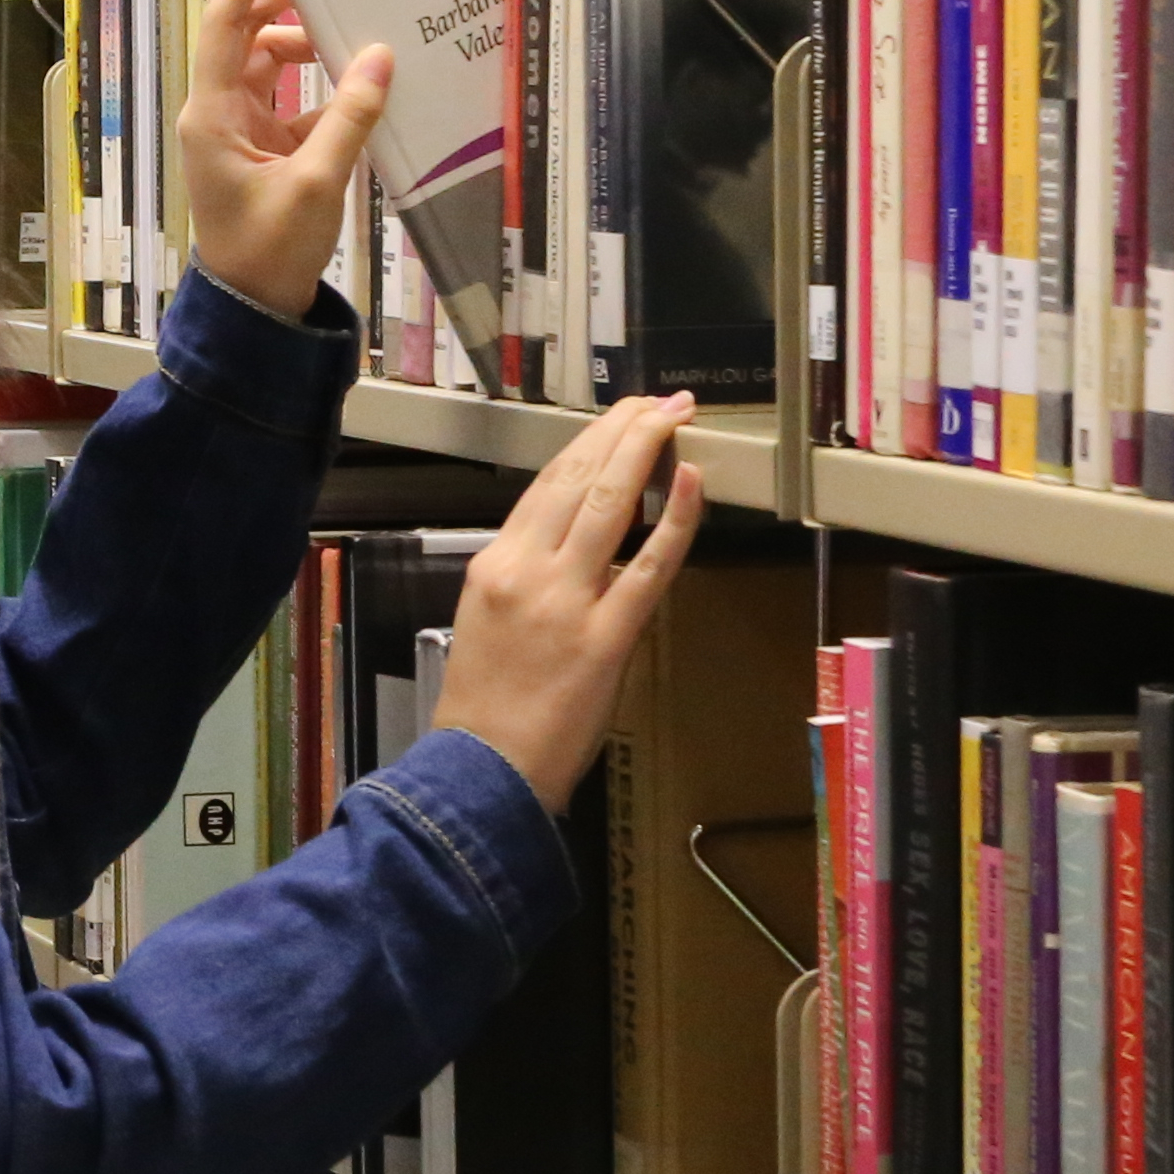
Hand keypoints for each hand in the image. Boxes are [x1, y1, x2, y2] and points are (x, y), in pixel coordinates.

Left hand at [176, 0, 389, 320]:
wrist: (256, 311)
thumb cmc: (272, 250)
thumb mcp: (317, 182)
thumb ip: (350, 117)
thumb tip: (380, 54)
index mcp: (213, 114)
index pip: (224, 25)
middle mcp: (220, 113)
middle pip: (249, 36)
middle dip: (286, 6)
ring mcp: (242, 131)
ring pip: (273, 65)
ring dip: (310, 48)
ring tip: (356, 34)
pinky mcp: (266, 151)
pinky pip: (294, 102)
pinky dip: (326, 91)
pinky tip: (365, 83)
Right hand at [432, 394, 706, 812]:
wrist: (481, 772)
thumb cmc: (483, 707)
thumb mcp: (484, 620)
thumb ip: (524, 575)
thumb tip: (572, 541)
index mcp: (492, 563)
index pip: (548, 484)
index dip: (591, 443)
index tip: (621, 416)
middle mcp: (526, 570)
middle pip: (581, 479)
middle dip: (625, 430)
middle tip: (659, 401)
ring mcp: (566, 601)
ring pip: (610, 505)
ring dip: (646, 452)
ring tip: (674, 419)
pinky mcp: (606, 637)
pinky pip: (648, 568)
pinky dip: (674, 521)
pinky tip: (691, 482)